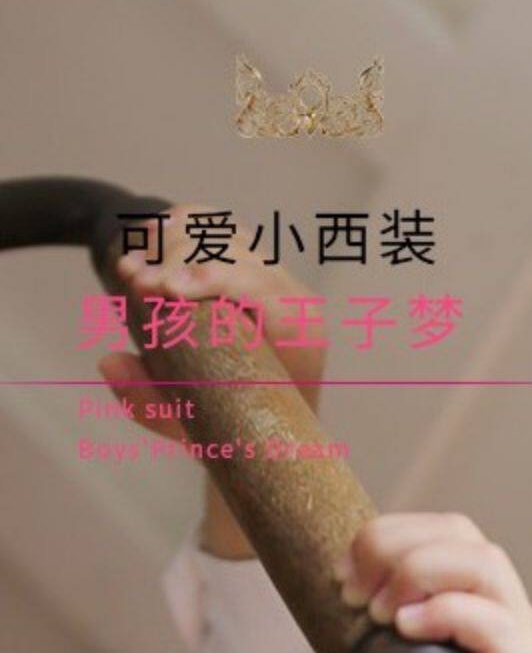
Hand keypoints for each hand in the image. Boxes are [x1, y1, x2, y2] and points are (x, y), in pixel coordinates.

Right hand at [95, 202, 327, 428]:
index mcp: (300, 340)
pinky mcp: (253, 261)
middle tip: (130, 276)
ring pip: (227, 234)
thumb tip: (110, 362)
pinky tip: (147, 237)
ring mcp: (276, 276)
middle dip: (181, 259)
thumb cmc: (228, 428)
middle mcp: (295, 300)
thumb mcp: (189, 428)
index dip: (214, 278)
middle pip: (240, 256)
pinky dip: (181, 224)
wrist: (255, 420)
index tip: (164, 287)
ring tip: (129, 264)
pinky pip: (218, 226)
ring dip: (173, 241)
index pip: (266, 292)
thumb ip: (151, 404)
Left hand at [295, 509, 531, 652]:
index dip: (387, 537)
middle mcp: (504, 612)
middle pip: (456, 532)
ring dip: (417, 570)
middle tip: (349, 589)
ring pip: (479, 562)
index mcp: (481, 610)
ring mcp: (520, 639)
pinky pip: (493, 621)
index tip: (341, 579)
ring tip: (377, 612)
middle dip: (392, 543)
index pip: (440, 534)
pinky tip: (407, 631)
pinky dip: (447, 613)